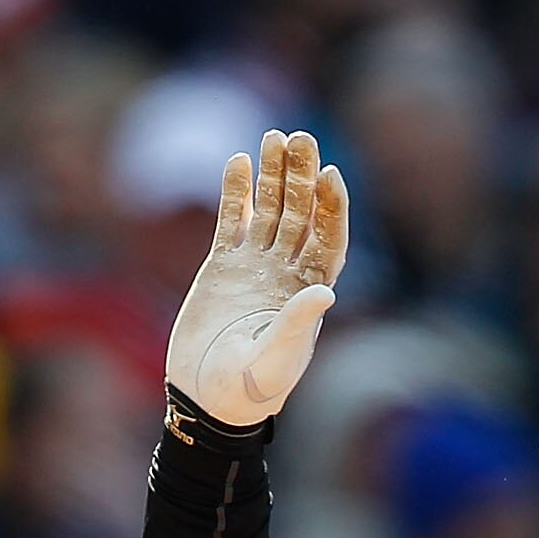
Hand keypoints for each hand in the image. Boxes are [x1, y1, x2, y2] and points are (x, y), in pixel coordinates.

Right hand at [164, 128, 348, 431]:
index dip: (332, 205)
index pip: (329, 237)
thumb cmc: (248, 390)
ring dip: (272, 175)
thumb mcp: (277, 360)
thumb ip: (297, 325)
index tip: (329, 173)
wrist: (206, 399)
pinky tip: (237, 161)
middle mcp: (286, 272)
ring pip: (268, 210)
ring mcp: (254, 266)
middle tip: (299, 137)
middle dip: (301, 175)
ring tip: (271, 138)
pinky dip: (235, 193)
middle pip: (300, 213)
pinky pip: (231, 221)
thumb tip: (324, 292)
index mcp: (308, 292)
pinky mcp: (222, 267)